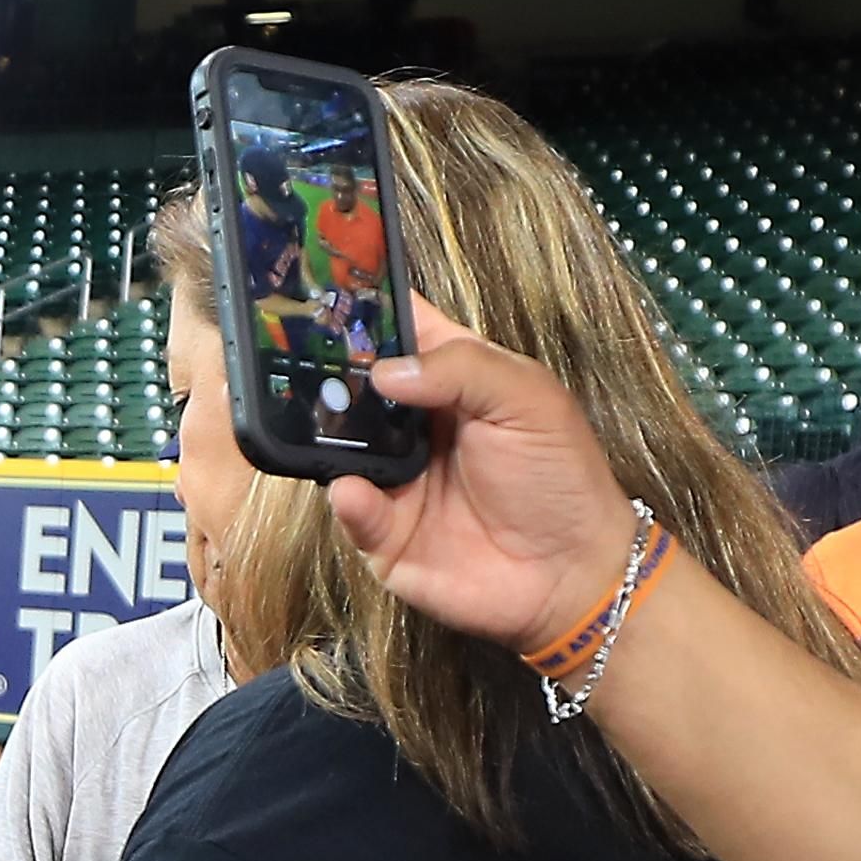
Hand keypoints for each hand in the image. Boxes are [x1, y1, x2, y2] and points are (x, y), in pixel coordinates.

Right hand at [326, 300, 638, 656]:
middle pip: (353, 385)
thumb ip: (463, 368)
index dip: (363, 308)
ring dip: (322, 430)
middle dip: (322, 368)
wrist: (573, 574)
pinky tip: (355, 489)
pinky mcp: (383, 533)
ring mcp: (394, 477)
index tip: (321, 287)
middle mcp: (411, 423)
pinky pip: (352, 509)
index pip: (398, 329)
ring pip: (337, 445)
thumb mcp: (527, 400)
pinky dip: (349, 499)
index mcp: (449, 378)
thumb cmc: (559, 477)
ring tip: (311, 416)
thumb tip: (385, 370)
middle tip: (288, 351)